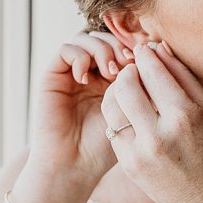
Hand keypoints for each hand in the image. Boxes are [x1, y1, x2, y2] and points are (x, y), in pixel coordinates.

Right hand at [28, 30, 134, 186]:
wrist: (73, 165)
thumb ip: (138, 84)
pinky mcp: (53, 75)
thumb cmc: (104, 146)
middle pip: (107, 37)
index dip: (135, 48)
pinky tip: (84, 79)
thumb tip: (150, 50)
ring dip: (101, 49)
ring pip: (87, 38)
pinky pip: (65, 49)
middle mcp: (92, 73)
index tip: (146, 62)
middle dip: (120, 45)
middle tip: (128, 63)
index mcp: (112, 80)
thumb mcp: (130, 111)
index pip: (124, 46)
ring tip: (109, 72)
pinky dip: (79, 56)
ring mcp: (72, 73)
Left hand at [100, 42, 202, 202]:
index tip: (143, 50)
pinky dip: (118, 115)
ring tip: (128, 90)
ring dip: (116, 91)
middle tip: (134, 69)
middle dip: (127, 71)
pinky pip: (113, 128)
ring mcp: (141, 153)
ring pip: (111, 106)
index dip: (145, 55)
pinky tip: (130, 113)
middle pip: (125, 85)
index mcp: (186, 116)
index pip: (153, 71)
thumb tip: (158, 48)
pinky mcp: (128, 166)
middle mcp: (160, 134)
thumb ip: (184, 76)